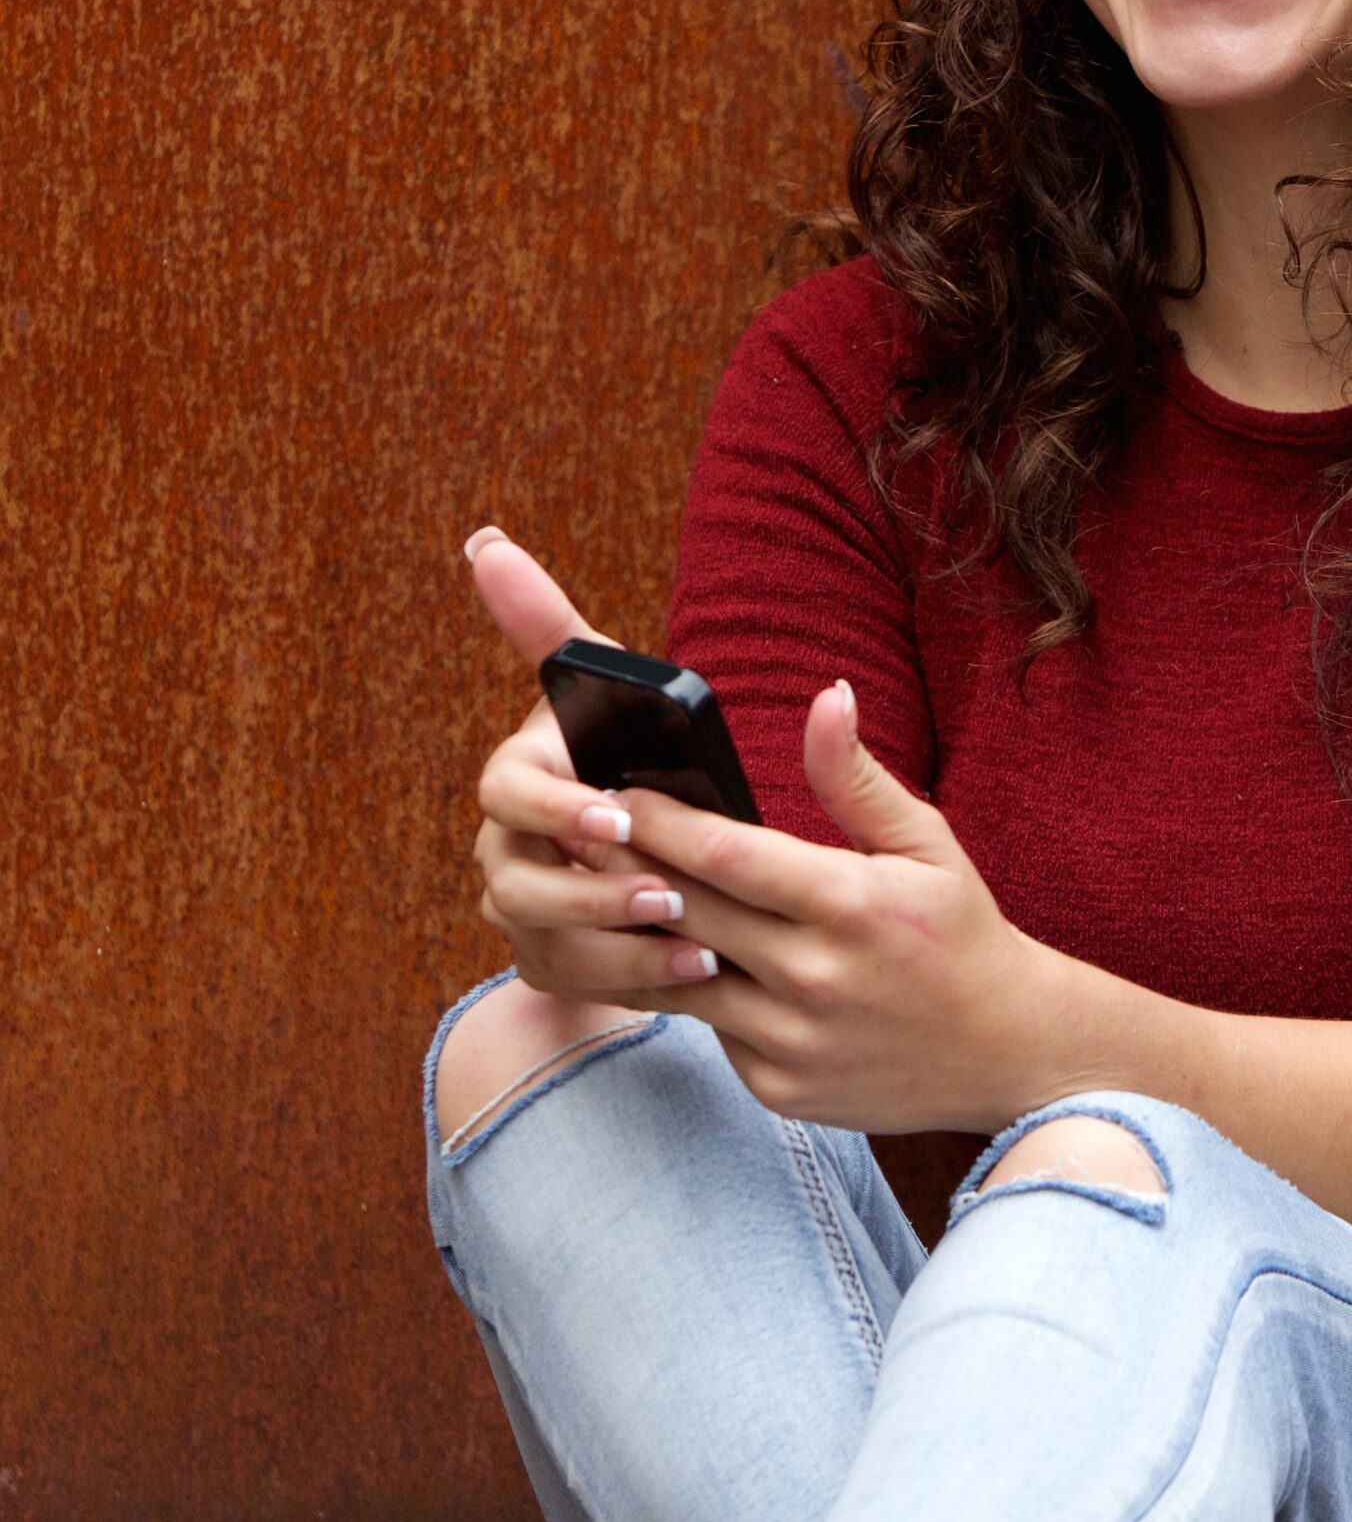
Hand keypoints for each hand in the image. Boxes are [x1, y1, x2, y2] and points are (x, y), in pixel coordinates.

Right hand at [464, 527, 728, 998]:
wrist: (648, 823)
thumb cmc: (623, 738)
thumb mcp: (603, 685)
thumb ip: (548, 622)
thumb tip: (483, 540)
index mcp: (517, 778)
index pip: (508, 794)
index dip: (557, 809)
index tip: (615, 816)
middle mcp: (503, 847)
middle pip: (520, 885)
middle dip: (594, 894)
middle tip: (670, 894)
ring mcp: (520, 910)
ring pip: (546, 942)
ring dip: (620, 946)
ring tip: (696, 942)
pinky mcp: (551, 959)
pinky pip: (578, 981)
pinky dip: (637, 980)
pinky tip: (699, 972)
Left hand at [570, 680, 1069, 1134]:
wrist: (1007, 1050)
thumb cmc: (960, 931)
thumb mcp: (927, 843)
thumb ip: (857, 777)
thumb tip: (828, 695)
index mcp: (850, 904)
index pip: (727, 854)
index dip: (659, 820)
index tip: (614, 788)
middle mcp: (814, 976)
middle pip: (687, 911)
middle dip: (623, 865)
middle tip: (572, 828)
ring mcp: (791, 1040)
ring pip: (680, 976)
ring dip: (633, 933)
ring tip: (593, 890)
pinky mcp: (777, 1087)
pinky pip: (708, 1031)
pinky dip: (682, 991)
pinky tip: (654, 955)